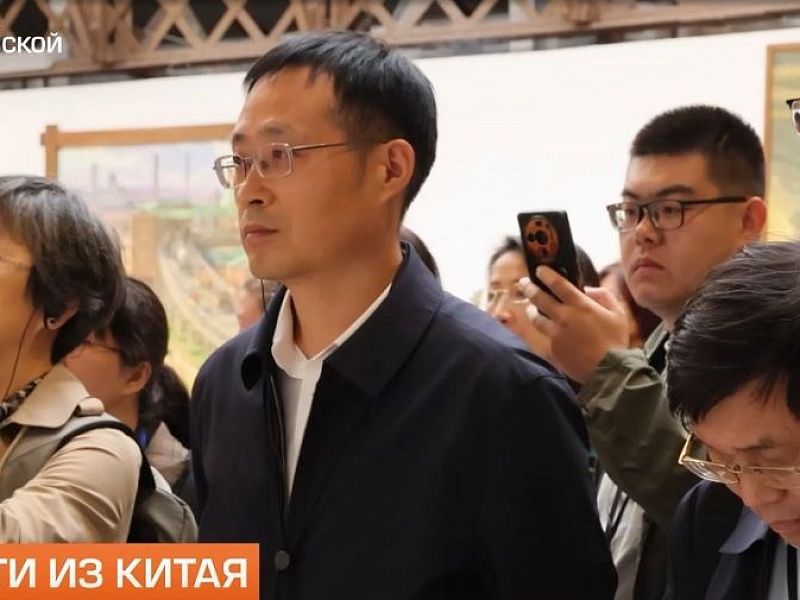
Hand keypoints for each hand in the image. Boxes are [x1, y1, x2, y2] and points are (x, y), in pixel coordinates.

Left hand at [518, 266, 630, 383]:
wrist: (608, 370)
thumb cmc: (615, 340)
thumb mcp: (617, 313)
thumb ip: (603, 296)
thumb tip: (587, 289)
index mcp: (580, 305)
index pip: (557, 283)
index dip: (546, 274)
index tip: (539, 269)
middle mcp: (564, 317)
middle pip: (538, 298)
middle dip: (529, 287)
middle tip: (523, 282)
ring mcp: (556, 333)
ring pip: (536, 318)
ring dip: (531, 310)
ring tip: (531, 308)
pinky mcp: (553, 348)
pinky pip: (546, 336)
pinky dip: (546, 331)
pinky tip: (548, 330)